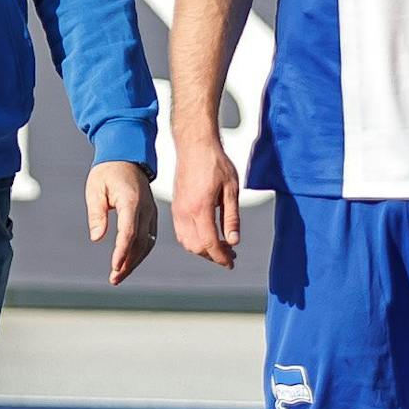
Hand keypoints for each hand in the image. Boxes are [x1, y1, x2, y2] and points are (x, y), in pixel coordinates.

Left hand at [86, 161, 157, 285]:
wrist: (127, 156)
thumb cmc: (107, 171)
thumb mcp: (95, 189)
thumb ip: (97, 213)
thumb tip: (96, 237)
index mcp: (131, 201)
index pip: (128, 232)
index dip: (122, 251)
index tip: (114, 266)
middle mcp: (145, 208)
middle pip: (140, 243)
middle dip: (127, 263)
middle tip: (114, 279)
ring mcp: (151, 212)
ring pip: (147, 243)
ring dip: (134, 262)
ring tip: (119, 275)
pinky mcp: (151, 215)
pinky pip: (149, 238)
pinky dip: (140, 253)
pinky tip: (129, 263)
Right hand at [172, 132, 240, 268]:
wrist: (195, 146)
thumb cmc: (214, 162)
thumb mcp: (231, 189)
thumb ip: (232, 217)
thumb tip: (233, 240)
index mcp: (200, 209)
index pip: (210, 243)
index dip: (222, 257)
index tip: (232, 263)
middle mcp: (185, 212)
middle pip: (196, 247)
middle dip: (213, 256)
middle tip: (230, 255)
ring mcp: (177, 210)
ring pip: (186, 242)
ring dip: (203, 249)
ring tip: (221, 247)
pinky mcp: (176, 206)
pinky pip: (181, 232)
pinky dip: (193, 241)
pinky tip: (207, 236)